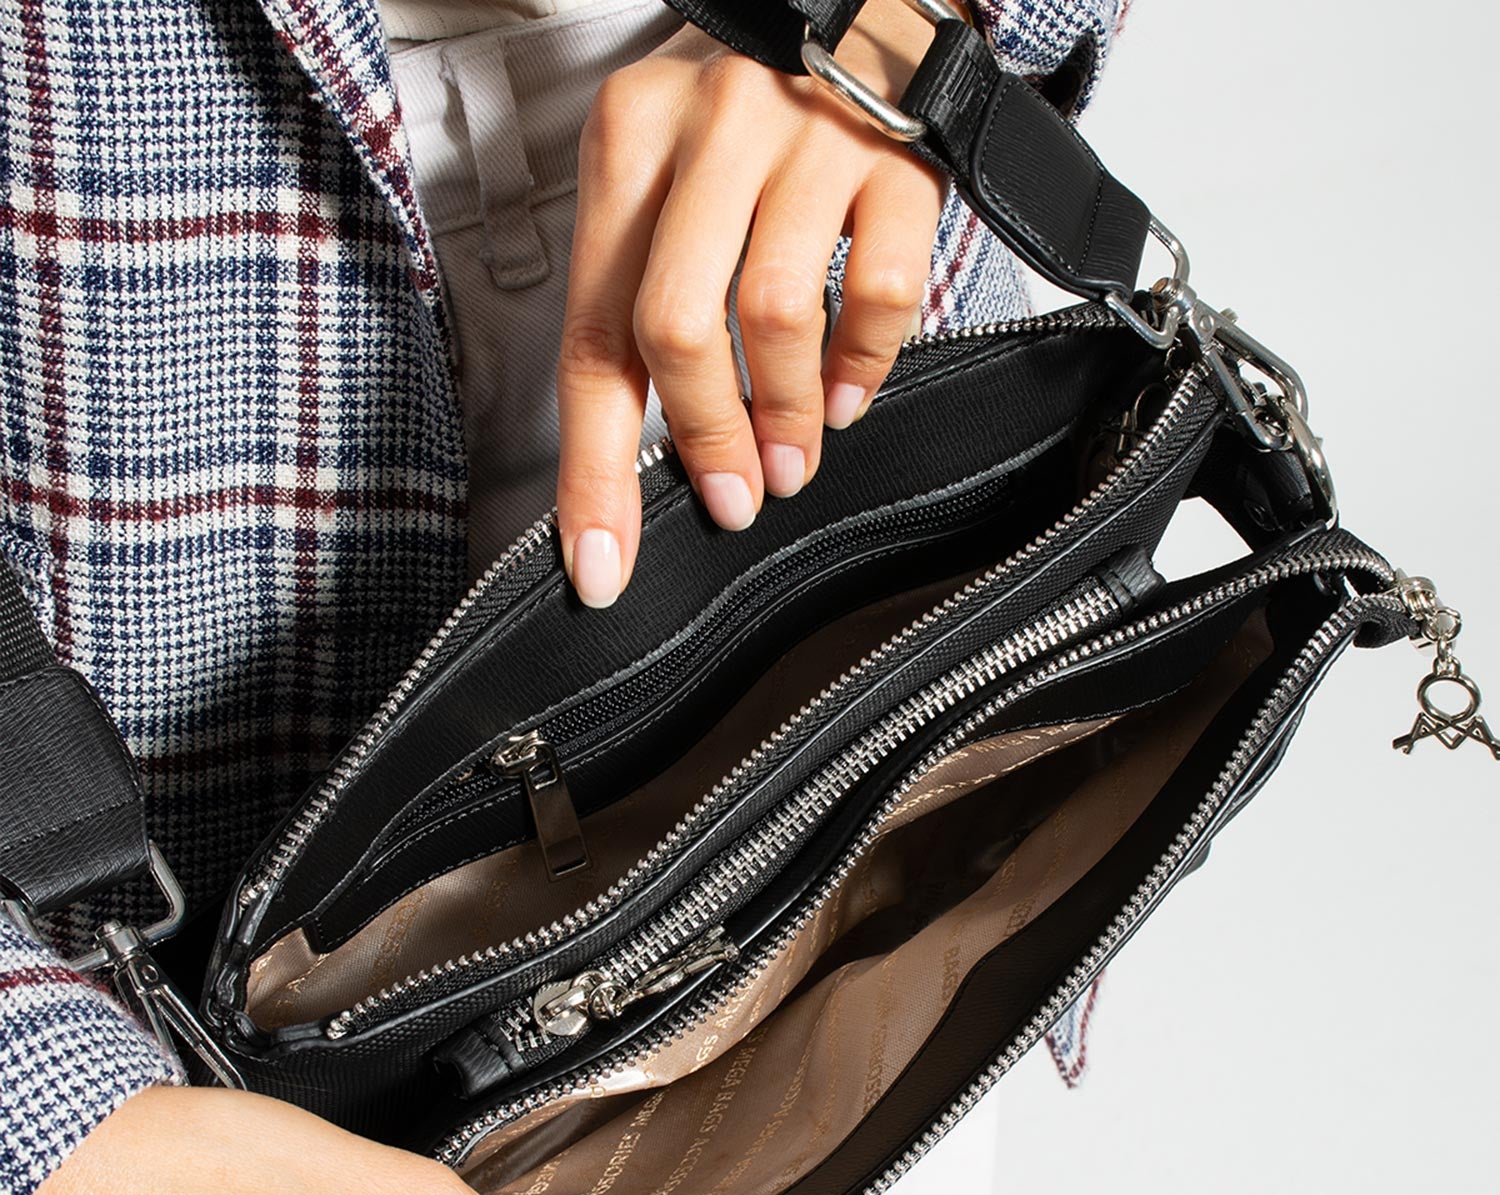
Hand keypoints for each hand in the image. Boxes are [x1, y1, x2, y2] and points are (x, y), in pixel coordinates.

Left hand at [556, 0, 949, 604]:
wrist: (869, 5)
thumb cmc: (753, 121)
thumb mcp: (672, 179)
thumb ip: (647, 295)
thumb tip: (657, 449)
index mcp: (632, 142)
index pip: (591, 332)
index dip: (593, 469)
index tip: (601, 566)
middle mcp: (710, 128)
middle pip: (675, 327)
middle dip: (703, 439)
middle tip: (730, 499)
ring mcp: (810, 135)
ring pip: (776, 314)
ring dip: (783, 416)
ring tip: (790, 459)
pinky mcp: (900, 155)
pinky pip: (880, 293)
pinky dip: (863, 365)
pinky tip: (847, 396)